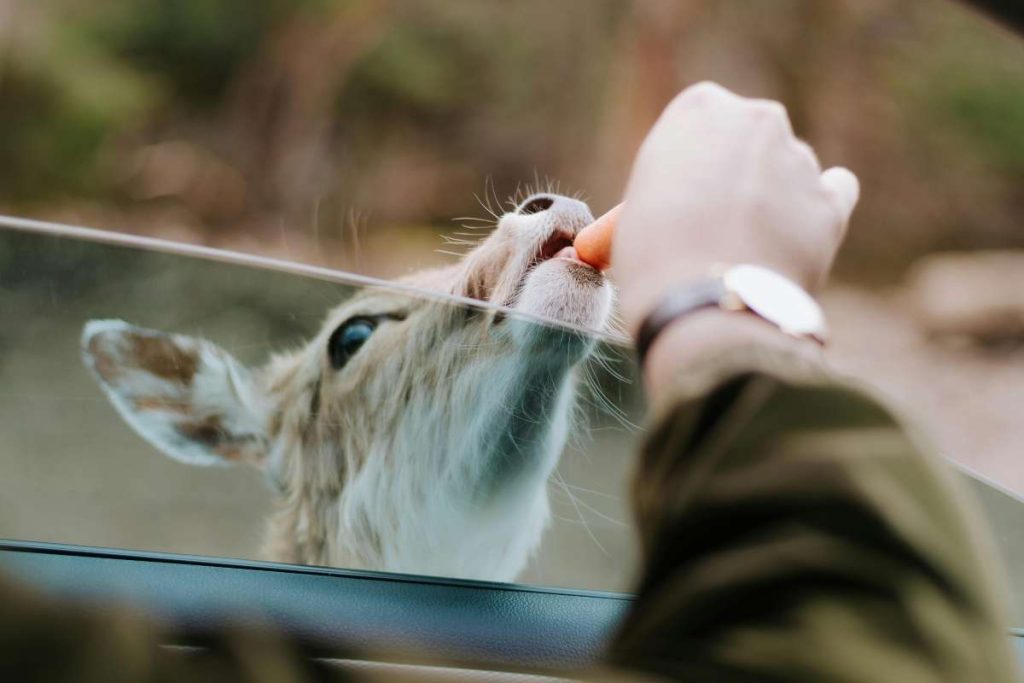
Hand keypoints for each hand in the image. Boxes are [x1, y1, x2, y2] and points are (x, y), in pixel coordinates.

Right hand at [613, 82, 859, 335]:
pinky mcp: (831, 202)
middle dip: (737, 172)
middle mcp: (756, 118)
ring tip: (746, 249)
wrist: (704, 305)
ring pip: (790, 168)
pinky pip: (835, 191)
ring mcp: (799, 158)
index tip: (681, 195)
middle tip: (714, 221)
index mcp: (699, 108)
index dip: (690, 163)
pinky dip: (816, 208)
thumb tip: (665, 207)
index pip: (700, 124)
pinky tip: (797, 231)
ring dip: (773, 197)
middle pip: (750, 139)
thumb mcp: (636, 208)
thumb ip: (665, 186)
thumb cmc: (654, 258)